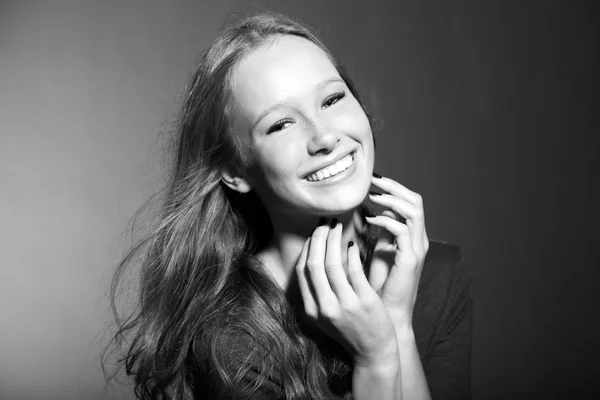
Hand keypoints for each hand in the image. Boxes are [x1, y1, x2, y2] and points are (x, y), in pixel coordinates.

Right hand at [296, 218, 397, 364]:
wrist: (373, 353)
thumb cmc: (350, 330)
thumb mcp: (326, 315)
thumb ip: (317, 292)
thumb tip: (315, 257)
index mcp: (311, 310)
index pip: (302, 271)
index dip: (307, 248)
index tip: (314, 233)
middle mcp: (324, 308)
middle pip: (314, 264)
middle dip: (318, 238)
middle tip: (325, 222)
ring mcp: (344, 305)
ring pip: (332, 265)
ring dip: (334, 241)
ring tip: (338, 226)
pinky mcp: (364, 302)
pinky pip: (354, 271)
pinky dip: (352, 254)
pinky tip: (353, 244)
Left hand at [366, 174, 429, 328]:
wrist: (388, 315)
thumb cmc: (379, 286)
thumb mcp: (377, 252)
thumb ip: (377, 232)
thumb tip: (366, 210)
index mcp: (412, 237)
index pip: (409, 201)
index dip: (392, 188)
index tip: (370, 180)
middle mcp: (418, 240)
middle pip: (415, 200)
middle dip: (393, 186)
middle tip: (371, 179)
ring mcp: (416, 249)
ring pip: (413, 210)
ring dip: (390, 199)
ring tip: (371, 195)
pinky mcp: (410, 260)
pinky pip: (402, 230)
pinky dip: (386, 220)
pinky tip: (369, 218)